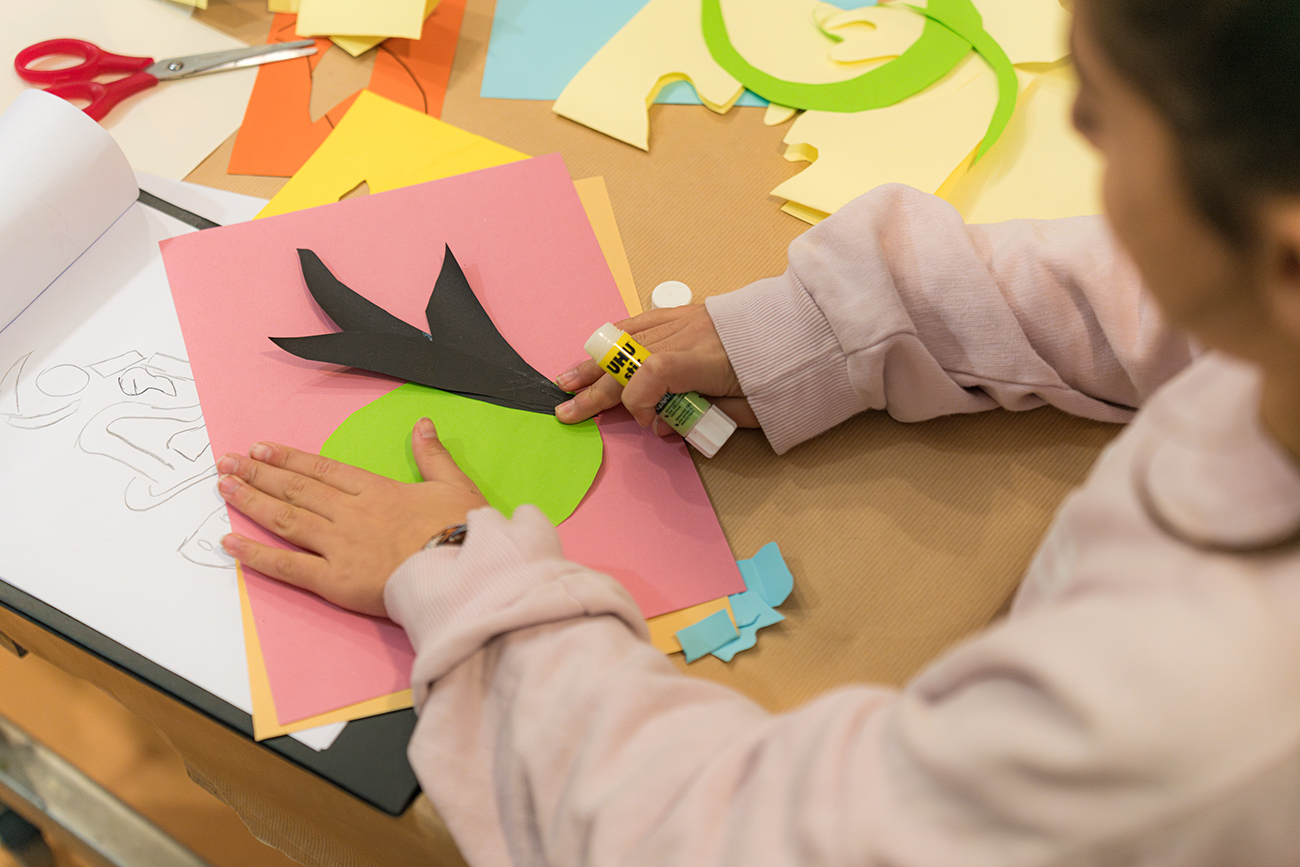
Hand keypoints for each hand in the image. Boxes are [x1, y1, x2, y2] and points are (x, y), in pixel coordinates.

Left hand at [217, 417, 487, 616]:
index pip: (323, 470)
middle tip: (226, 461)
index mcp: (377, 491)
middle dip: (258, 473)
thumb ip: (432, 455)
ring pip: (286, 519)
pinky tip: (229, 542)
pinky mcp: (334, 581)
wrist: (463, 576)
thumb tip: (422, 423)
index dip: (289, 458)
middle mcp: (350, 513)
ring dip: (252, 501)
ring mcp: (338, 546)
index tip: (261, 448)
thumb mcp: (454, 485)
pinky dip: (256, 554)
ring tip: (224, 487)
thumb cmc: (463, 533)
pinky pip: (287, 566)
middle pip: (297, 489)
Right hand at [554, 304, 756, 431]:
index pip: (653, 374)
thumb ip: (705, 418)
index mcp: (707, 361)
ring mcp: (682, 321)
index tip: (653, 425)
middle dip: (595, 391)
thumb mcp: (748, 410)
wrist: (798, 329)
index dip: (640, 404)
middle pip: (629, 362)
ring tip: (566, 381)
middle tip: (567, 412)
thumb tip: (668, 426)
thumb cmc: (776, 374)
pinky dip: (614, 338)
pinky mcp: (682, 312)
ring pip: (626, 343)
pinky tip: (593, 349)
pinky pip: (639, 321)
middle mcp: (688, 337)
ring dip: (594, 364)